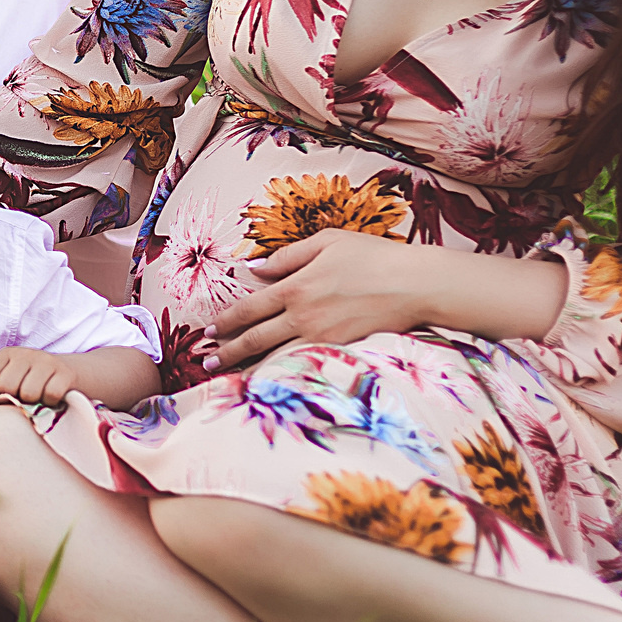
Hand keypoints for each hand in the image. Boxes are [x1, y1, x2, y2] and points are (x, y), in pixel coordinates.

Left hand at [0, 347, 81, 406]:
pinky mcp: (65, 373)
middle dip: (13, 399)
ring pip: (28, 393)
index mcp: (7, 354)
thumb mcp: (9, 378)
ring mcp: (47, 362)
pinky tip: (53, 400)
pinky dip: (51, 403)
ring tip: (38, 399)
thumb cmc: (33, 380)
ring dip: (34, 403)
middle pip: (7, 386)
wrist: (73, 373)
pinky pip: (51, 395)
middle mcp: (26, 354)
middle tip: (22, 401)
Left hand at [210, 230, 431, 367]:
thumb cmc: (373, 256)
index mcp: (296, 286)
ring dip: (247, 366)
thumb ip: (288, 256)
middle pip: (255, 337)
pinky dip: (279, 372)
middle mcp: (302, 315)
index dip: (226, 320)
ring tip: (227, 375)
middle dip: (227, 350)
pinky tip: (268, 379)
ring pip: (274, 356)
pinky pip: (300, 364)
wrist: (414, 284)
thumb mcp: (327, 241)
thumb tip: (254, 268)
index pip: (250, 307)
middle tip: (207, 360)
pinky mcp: (338, 350)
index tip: (208, 329)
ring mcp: (320, 337)